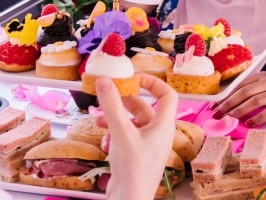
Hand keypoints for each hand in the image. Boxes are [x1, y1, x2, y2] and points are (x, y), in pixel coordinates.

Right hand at [96, 74, 176, 199]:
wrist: (128, 199)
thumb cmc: (133, 169)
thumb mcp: (121, 132)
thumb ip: (112, 105)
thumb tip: (105, 81)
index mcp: (163, 126)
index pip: (167, 95)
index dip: (153, 82)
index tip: (134, 78)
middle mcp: (158, 134)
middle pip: (142, 107)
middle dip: (122, 102)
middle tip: (107, 96)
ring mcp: (147, 145)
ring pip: (130, 122)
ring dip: (113, 119)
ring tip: (98, 120)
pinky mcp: (136, 155)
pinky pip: (125, 136)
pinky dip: (113, 136)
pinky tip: (105, 144)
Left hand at [212, 72, 265, 126]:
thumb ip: (255, 90)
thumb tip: (233, 102)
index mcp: (263, 77)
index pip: (240, 85)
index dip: (227, 95)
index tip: (215, 104)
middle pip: (245, 92)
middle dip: (228, 103)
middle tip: (217, 113)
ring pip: (255, 101)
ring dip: (240, 110)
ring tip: (230, 118)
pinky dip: (258, 118)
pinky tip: (249, 123)